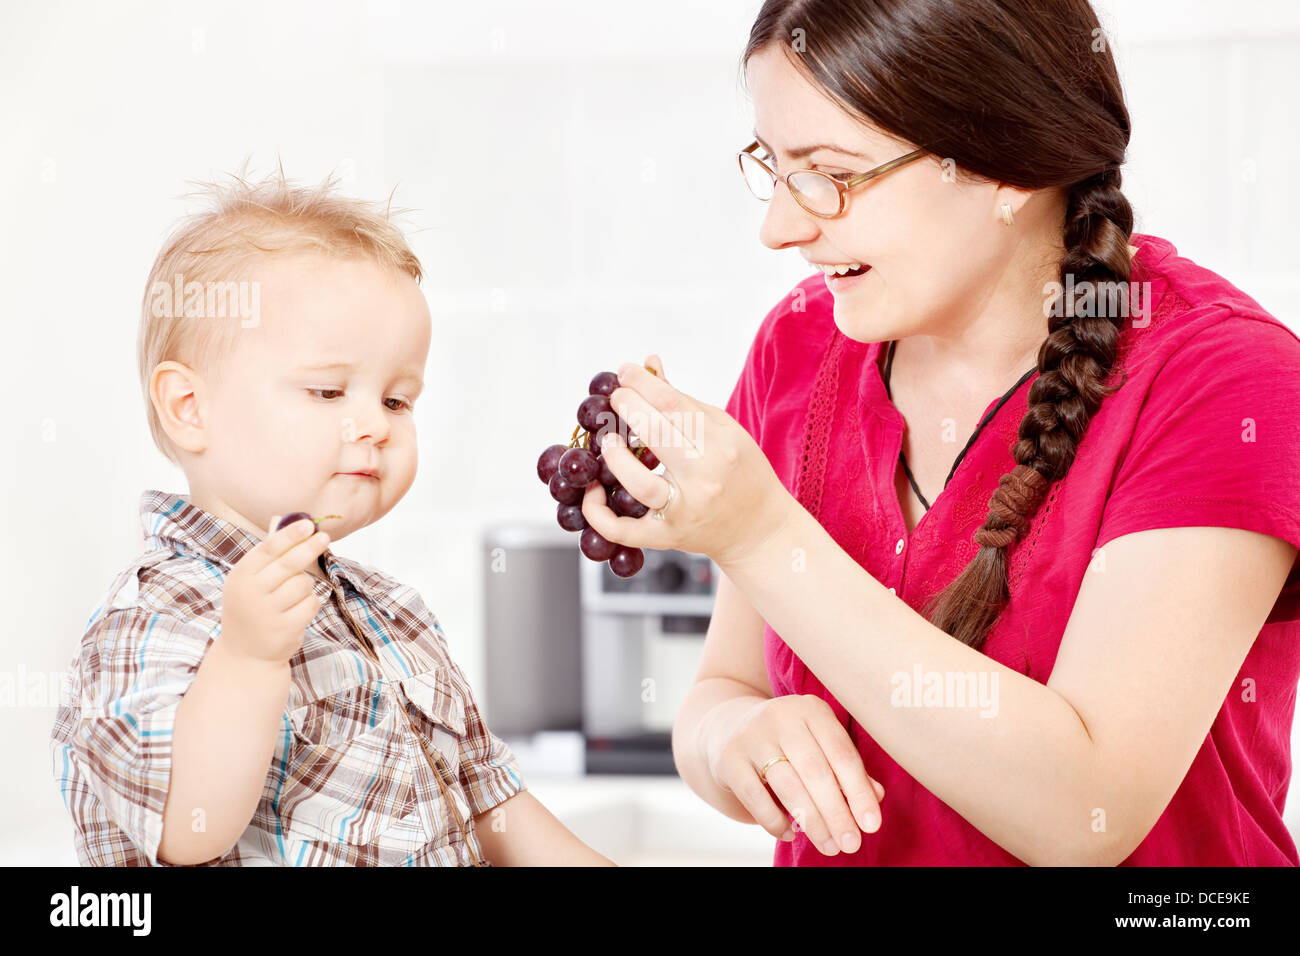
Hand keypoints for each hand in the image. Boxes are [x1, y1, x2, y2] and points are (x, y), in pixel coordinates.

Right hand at [219, 515, 330, 664]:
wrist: (245, 653)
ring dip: (305, 586)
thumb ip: (269, 554)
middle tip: (325, 537)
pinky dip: (310, 604)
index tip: (308, 524)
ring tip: (293, 596)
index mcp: (240, 576)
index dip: (290, 534)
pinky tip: (297, 611)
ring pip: (303, 584)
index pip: (268, 549)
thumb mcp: (250, 581)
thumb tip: (288, 521)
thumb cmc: (252, 607)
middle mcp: (251, 593)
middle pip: (289, 564)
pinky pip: (311, 604)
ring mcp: (267, 612)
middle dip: (310, 548)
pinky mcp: (285, 628)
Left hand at [580, 354, 797, 568]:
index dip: (642, 383)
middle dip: (626, 406)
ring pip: (638, 483)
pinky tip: (593, 489)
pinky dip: (597, 512)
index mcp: (722, 445)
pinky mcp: (666, 537)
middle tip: (615, 397)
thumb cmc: (740, 472)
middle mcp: (704, 478)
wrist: (758, 530)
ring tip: (608, 439)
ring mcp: (683, 511)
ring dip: (614, 455)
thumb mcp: (724, 431)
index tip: (624, 372)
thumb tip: (649, 364)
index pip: (673, 405)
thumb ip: (683, 401)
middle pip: (656, 433)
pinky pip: (622, 530)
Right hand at [708, 695, 884, 855]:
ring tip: (829, 847)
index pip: (842, 753)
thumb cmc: (788, 743)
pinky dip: (774, 820)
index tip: (871, 825)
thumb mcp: (818, 744)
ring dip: (811, 821)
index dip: (859, 791)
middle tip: (851, 844)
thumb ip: (847, 768)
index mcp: (811, 709)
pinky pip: (754, 796)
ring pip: (787, 784)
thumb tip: (877, 796)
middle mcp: (781, 716)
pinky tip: (790, 834)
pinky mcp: (729, 758)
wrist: (727, 729)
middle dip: (837, 812)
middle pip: (815, 770)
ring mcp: (752, 736)